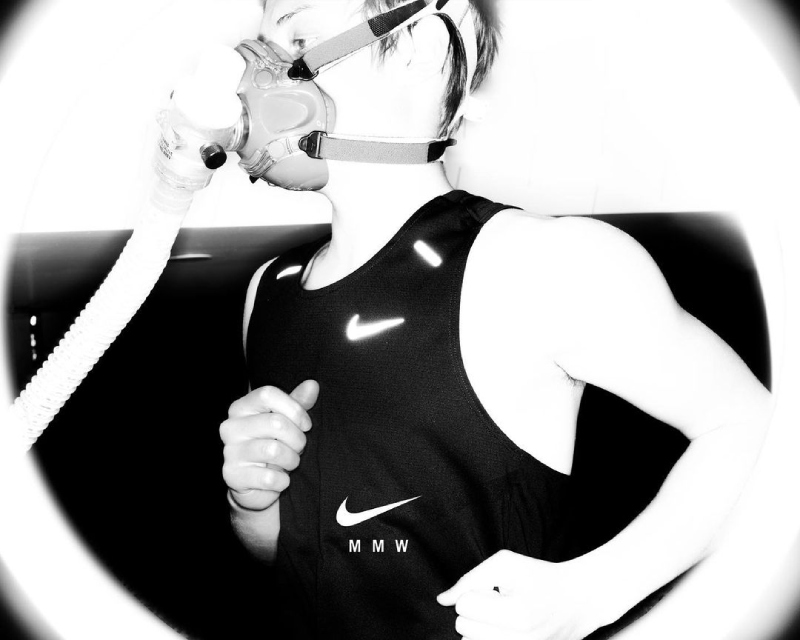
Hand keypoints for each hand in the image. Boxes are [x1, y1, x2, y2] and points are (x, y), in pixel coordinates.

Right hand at [220, 380, 318, 510]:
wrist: (257, 485)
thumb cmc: (274, 444)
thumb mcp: (287, 421)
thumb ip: (298, 402)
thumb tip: (312, 384)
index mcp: (242, 407)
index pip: (267, 394)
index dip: (294, 408)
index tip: (306, 424)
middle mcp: (231, 426)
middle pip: (275, 422)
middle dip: (298, 438)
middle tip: (299, 448)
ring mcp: (229, 452)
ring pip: (274, 450)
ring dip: (292, 460)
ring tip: (290, 462)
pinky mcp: (232, 476)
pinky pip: (269, 477)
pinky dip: (282, 481)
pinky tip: (279, 479)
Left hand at [437, 550, 611, 639]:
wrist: (577, 601)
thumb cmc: (539, 577)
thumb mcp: (507, 563)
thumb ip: (471, 579)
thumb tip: (443, 600)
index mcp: (519, 615)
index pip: (464, 605)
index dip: (475, 591)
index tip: (494, 589)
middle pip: (463, 628)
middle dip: (474, 610)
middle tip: (498, 602)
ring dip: (479, 627)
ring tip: (501, 616)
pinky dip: (486, 637)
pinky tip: (501, 628)